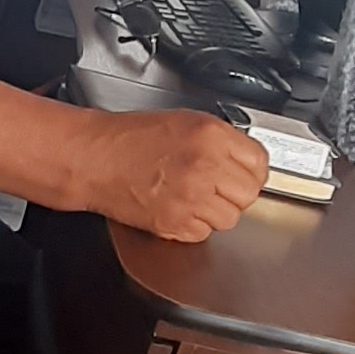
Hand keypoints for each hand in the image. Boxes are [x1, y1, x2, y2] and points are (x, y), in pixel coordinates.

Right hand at [75, 110, 267, 241]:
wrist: (95, 158)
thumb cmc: (129, 137)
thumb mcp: (183, 120)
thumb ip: (219, 139)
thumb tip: (242, 158)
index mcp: (210, 135)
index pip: (259, 161)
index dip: (250, 168)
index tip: (243, 170)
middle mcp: (205, 166)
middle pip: (249, 193)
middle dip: (235, 191)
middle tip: (217, 184)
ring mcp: (191, 197)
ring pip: (230, 218)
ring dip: (215, 210)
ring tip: (194, 194)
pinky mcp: (176, 223)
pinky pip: (204, 233)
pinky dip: (194, 224)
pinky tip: (178, 205)